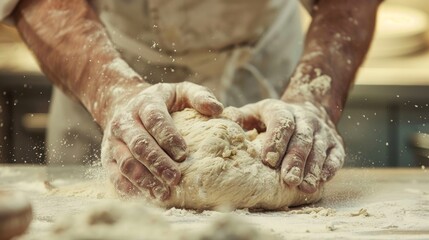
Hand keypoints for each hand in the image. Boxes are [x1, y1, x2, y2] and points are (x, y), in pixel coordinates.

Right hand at [101, 82, 222, 199]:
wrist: (127, 104)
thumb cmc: (164, 102)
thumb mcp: (182, 92)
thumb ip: (200, 97)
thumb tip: (218, 109)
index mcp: (145, 103)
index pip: (154, 119)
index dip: (168, 136)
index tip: (184, 154)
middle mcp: (125, 121)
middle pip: (140, 144)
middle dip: (158, 163)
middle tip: (176, 178)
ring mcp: (114, 141)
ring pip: (126, 162)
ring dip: (144, 179)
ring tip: (163, 194)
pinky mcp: (108, 158)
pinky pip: (115, 175)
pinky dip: (129, 188)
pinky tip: (146, 197)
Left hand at [223, 99, 344, 192]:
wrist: (307, 109)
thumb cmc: (271, 119)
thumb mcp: (254, 112)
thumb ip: (240, 117)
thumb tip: (224, 120)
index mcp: (281, 110)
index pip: (281, 122)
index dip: (276, 140)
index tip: (268, 160)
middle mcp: (304, 118)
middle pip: (302, 138)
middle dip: (295, 160)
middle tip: (288, 179)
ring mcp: (322, 131)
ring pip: (319, 148)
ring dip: (312, 168)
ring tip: (304, 186)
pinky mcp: (336, 143)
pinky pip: (336, 155)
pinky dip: (330, 168)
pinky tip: (321, 181)